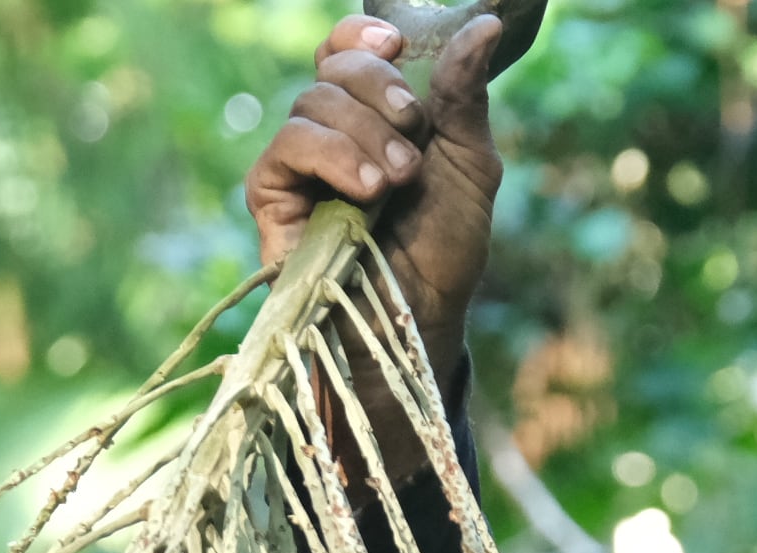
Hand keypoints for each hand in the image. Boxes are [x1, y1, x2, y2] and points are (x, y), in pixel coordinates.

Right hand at [243, 7, 545, 392]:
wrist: (423, 319)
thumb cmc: (445, 250)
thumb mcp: (470, 166)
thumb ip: (465, 95)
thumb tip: (484, 25)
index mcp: (373, 113)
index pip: (345, 48)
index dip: (362, 37)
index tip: (395, 46)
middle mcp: (331, 131)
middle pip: (332, 67)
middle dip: (380, 90)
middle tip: (414, 132)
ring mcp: (299, 164)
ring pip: (312, 103)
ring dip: (364, 134)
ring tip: (398, 180)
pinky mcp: (272, 197)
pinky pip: (287, 147)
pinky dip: (331, 157)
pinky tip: (367, 190)